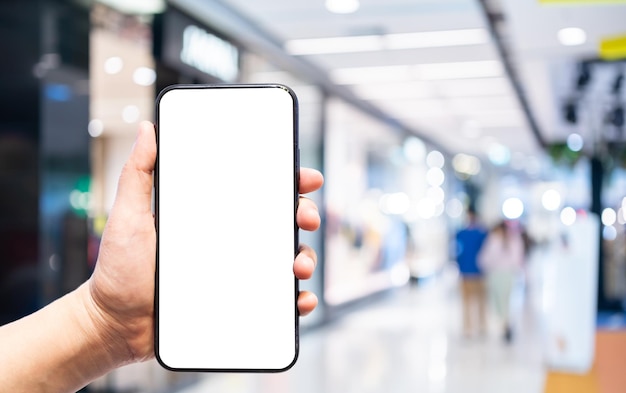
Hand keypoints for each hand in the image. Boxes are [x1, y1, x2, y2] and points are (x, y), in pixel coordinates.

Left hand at [84, 121, 322, 363]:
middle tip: (306, 218)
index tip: (304, 177)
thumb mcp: (128, 215)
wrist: (115, 323)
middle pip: (281, 222)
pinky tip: (300, 300)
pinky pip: (278, 301)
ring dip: (305, 258)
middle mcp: (231, 242)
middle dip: (305, 215)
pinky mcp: (240, 303)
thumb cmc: (120, 269)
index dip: (287, 182)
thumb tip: (147, 128)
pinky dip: (297, 300)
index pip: (257, 192)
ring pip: (287, 259)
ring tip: (298, 266)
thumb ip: (138, 173)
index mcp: (213, 217)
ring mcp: (238, 273)